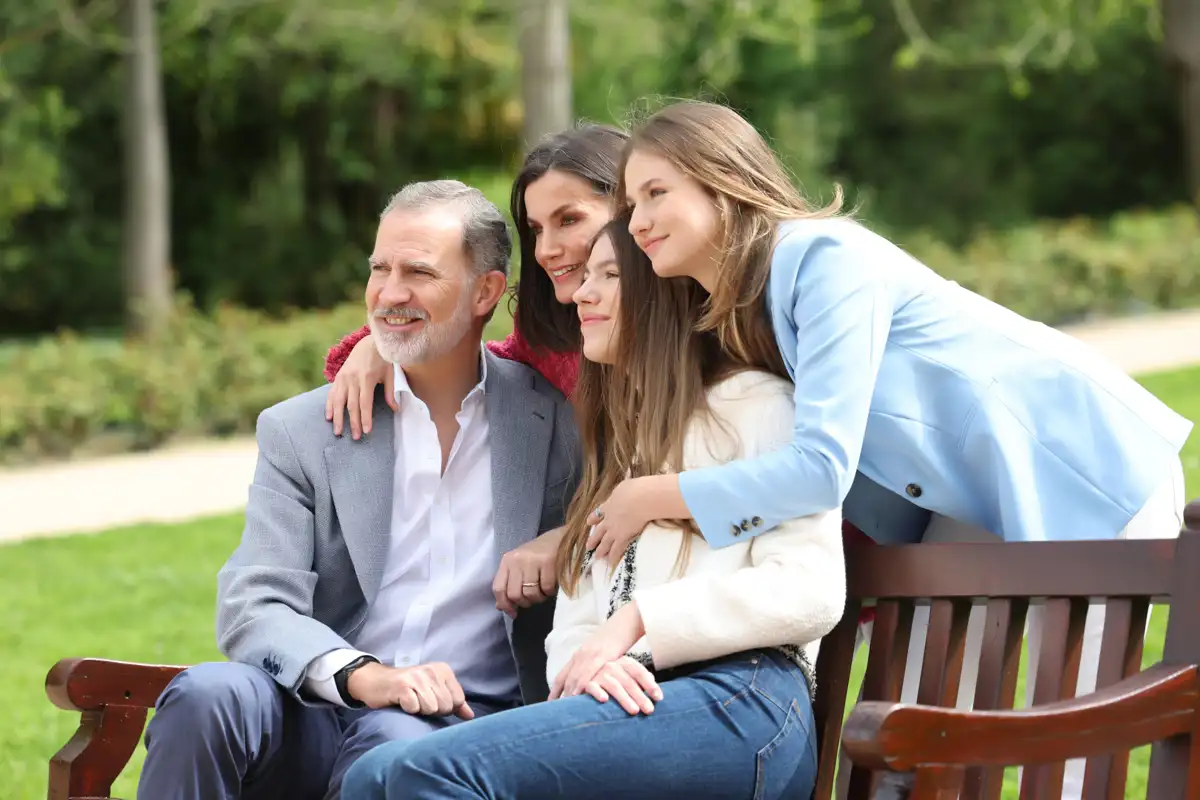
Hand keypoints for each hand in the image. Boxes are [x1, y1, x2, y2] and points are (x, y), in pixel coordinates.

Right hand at [325, 334, 393, 439]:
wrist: (369, 343)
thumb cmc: (382, 359)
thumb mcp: (389, 374)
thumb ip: (390, 392)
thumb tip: (396, 409)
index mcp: (366, 378)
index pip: (365, 403)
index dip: (365, 418)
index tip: (366, 431)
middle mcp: (353, 379)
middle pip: (351, 405)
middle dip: (353, 423)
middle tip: (355, 437)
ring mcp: (343, 378)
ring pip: (339, 402)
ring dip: (338, 418)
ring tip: (338, 432)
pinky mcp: (338, 377)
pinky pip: (332, 394)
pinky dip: (329, 406)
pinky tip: (328, 417)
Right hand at [345, 661, 474, 719]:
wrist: (376, 681)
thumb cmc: (408, 689)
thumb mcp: (434, 690)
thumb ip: (454, 702)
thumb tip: (470, 716)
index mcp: (443, 670)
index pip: (458, 700)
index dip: (446, 708)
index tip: (432, 701)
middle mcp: (431, 670)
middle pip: (445, 705)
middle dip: (433, 710)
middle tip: (419, 702)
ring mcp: (416, 677)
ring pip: (431, 708)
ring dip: (420, 711)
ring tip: (411, 701)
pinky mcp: (402, 686)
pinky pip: (414, 708)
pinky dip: (408, 710)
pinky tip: (402, 702)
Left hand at [493, 526, 564, 616]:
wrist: (561, 538)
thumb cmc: (539, 554)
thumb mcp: (520, 566)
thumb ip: (510, 584)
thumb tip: (501, 607)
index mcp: (507, 561)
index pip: (498, 588)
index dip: (504, 605)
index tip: (513, 613)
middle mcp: (517, 560)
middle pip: (515, 594)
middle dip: (525, 602)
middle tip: (534, 598)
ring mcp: (532, 560)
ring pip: (530, 594)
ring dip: (539, 598)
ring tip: (543, 591)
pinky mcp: (548, 562)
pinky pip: (546, 588)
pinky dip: (550, 592)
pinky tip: (552, 585)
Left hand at [550, 602, 646, 699]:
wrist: (626, 621)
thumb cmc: (616, 639)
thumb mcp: (600, 654)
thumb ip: (593, 666)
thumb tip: (591, 682)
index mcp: (580, 654)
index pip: (562, 675)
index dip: (555, 690)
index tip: (550, 704)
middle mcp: (581, 654)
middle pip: (565, 678)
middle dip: (559, 695)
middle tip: (555, 711)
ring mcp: (590, 654)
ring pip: (574, 676)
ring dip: (568, 693)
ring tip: (563, 708)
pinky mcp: (601, 654)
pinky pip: (588, 671)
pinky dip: (580, 684)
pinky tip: (577, 694)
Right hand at [580, 657, 662, 714]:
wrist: (583, 681)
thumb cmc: (609, 682)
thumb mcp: (624, 678)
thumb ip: (637, 679)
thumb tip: (652, 680)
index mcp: (622, 663)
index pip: (638, 671)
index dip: (649, 684)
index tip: (659, 698)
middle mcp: (611, 666)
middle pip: (629, 681)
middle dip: (640, 696)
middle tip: (649, 710)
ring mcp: (598, 674)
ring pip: (614, 685)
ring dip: (625, 699)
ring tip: (634, 711)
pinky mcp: (586, 683)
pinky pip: (592, 687)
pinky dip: (598, 692)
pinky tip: (605, 700)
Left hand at [586, 477, 654, 566]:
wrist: (640, 499)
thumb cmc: (634, 489)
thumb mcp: (625, 485)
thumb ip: (622, 490)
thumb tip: (624, 487)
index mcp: (609, 505)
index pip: (599, 512)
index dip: (594, 518)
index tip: (589, 522)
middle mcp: (609, 519)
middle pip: (599, 531)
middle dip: (593, 539)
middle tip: (588, 546)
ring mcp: (614, 529)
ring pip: (605, 542)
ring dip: (600, 550)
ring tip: (597, 557)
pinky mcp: (622, 537)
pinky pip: (616, 549)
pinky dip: (613, 556)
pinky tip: (610, 562)